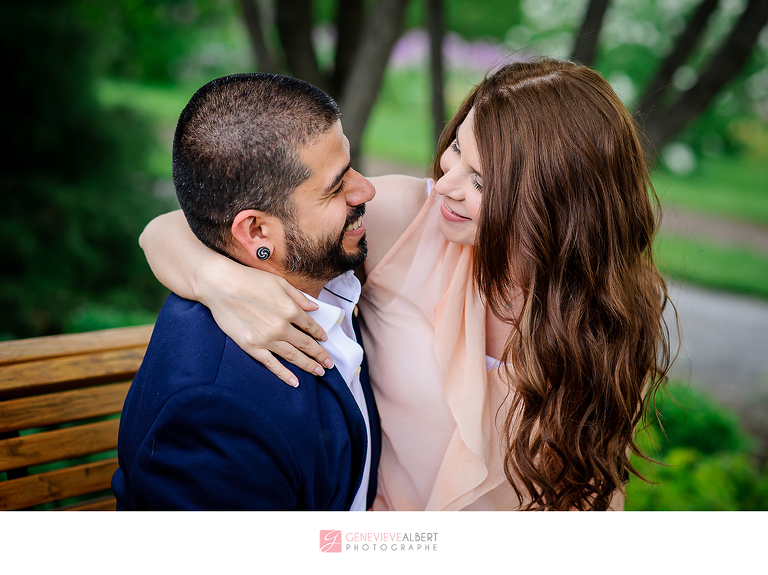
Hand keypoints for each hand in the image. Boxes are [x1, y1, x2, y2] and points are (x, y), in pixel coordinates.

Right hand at [196, 258, 333, 386]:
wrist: (220, 286)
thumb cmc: (249, 279)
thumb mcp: (279, 282)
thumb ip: (299, 297)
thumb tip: (315, 307)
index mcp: (290, 309)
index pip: (310, 326)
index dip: (320, 334)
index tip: (325, 340)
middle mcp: (281, 327)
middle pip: (306, 344)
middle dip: (320, 355)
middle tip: (330, 364)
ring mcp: (267, 339)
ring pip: (293, 356)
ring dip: (308, 365)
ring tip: (320, 372)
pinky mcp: (252, 347)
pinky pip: (272, 364)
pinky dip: (284, 374)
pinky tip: (295, 382)